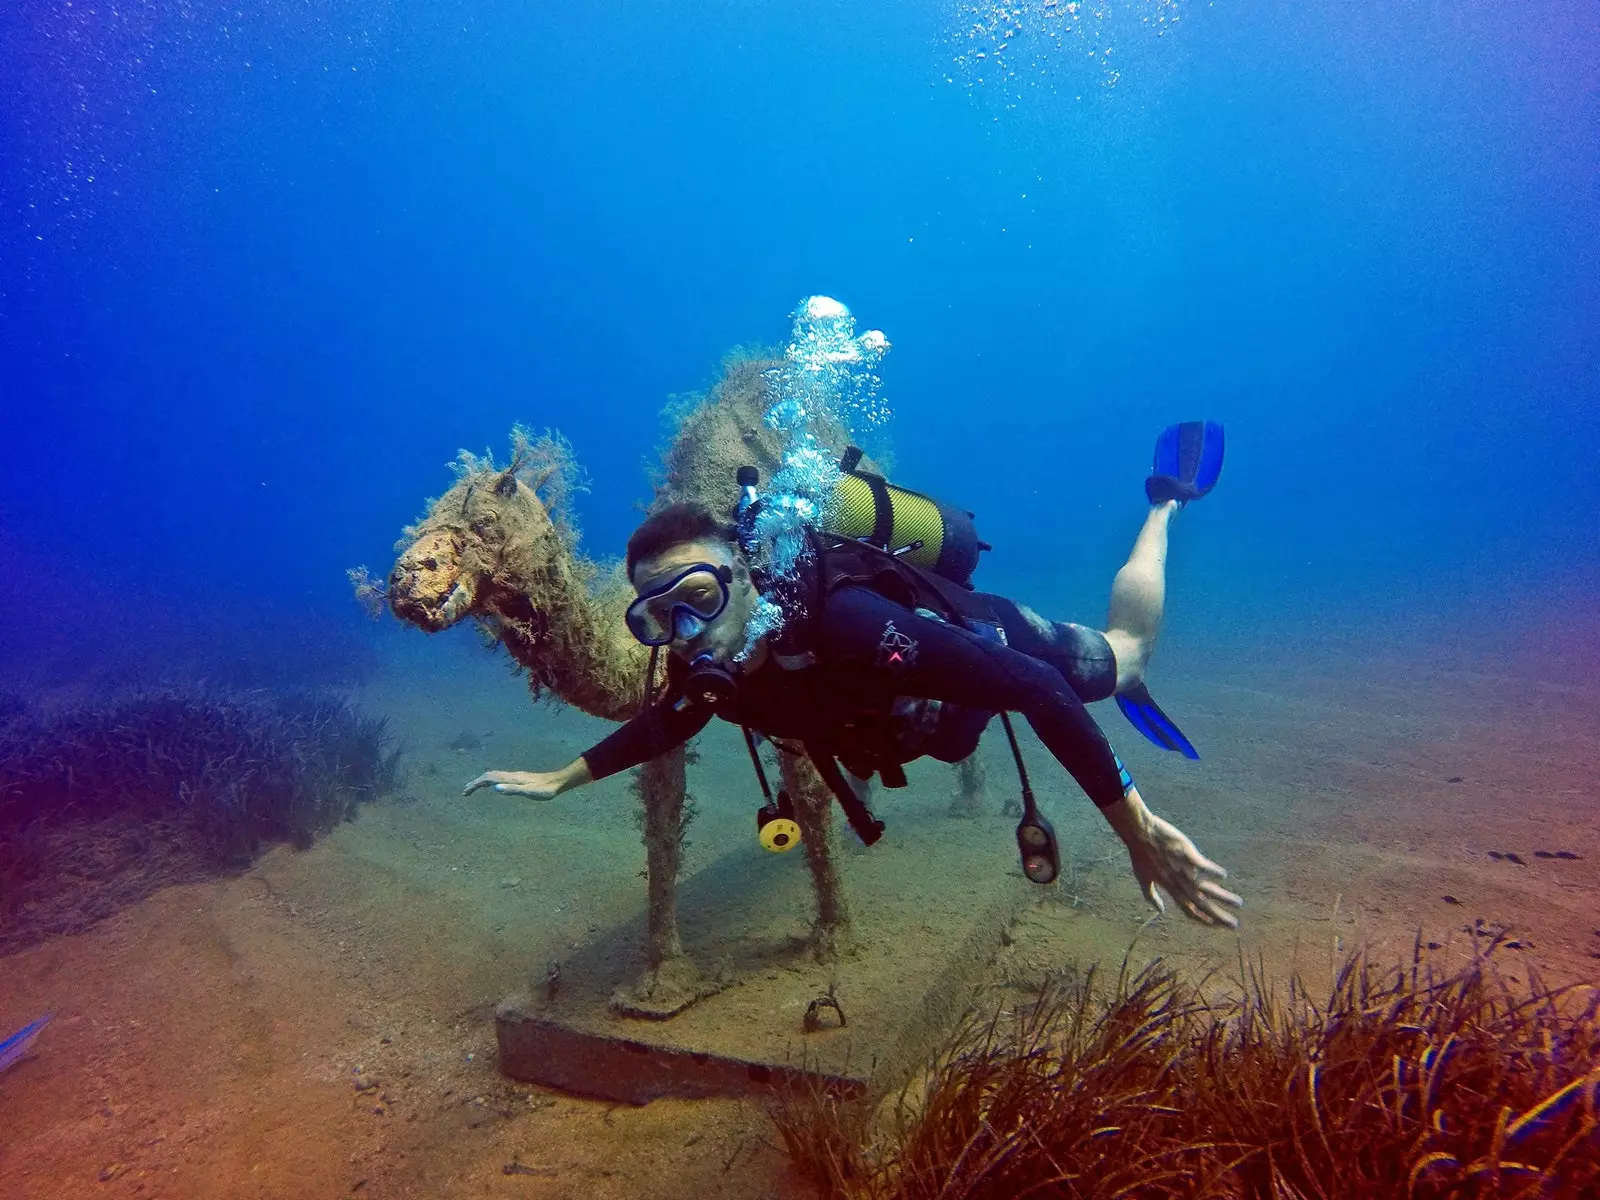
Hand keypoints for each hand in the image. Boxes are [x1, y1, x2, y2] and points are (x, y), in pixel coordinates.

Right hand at [462, 769, 566, 799]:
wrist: (557, 782)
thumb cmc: (545, 790)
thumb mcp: (529, 792)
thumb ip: (513, 790)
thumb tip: (495, 788)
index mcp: (511, 778)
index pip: (488, 778)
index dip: (475, 784)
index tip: (465, 792)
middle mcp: (511, 775)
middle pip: (488, 775)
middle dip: (475, 783)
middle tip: (465, 792)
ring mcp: (515, 776)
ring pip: (494, 775)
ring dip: (482, 781)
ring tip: (474, 789)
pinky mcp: (519, 779)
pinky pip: (500, 777)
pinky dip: (490, 781)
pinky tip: (493, 786)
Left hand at [1105, 791, 1242, 927]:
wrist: (1138, 831)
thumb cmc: (1140, 854)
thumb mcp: (1142, 877)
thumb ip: (1151, 896)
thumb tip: (1159, 911)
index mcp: (1170, 888)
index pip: (1188, 910)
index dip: (1202, 920)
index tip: (1216, 926)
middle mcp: (1177, 881)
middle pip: (1201, 903)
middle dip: (1218, 915)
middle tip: (1235, 924)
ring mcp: (1182, 867)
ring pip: (1204, 887)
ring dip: (1222, 896)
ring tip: (1239, 902)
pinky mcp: (1185, 852)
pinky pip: (1201, 864)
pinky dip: (1212, 870)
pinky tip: (1224, 875)